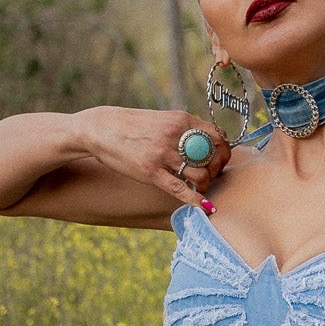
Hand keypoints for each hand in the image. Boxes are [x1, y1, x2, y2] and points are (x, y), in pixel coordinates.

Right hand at [76, 105, 231, 206]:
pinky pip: (180, 189)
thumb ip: (184, 129)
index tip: (220, 159)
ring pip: (200, 175)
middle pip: (212, 157)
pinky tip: (204, 207)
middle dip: (216, 170)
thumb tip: (207, 141)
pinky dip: (195, 200)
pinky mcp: (151, 172)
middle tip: (211, 175)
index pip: (217, 136)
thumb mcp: (162, 118)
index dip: (223, 151)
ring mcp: (162, 154)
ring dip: (205, 184)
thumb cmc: (133, 125)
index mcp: (180, 119)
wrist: (101, 128)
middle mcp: (174, 135)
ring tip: (200, 187)